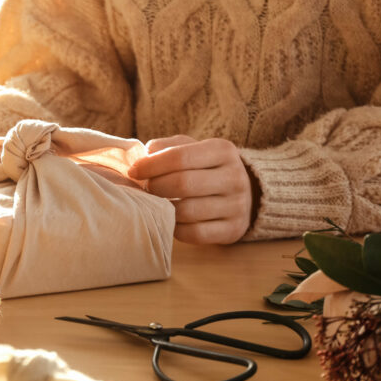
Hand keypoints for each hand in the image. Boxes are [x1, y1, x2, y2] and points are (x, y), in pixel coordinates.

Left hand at [128, 135, 256, 243]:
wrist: (245, 193)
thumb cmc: (206, 168)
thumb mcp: (192, 148)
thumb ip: (167, 147)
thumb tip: (143, 157)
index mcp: (223, 150)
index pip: (180, 157)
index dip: (151, 165)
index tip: (134, 171)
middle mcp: (234, 177)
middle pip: (183, 184)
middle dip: (156, 187)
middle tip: (145, 189)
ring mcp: (237, 206)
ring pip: (187, 211)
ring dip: (164, 209)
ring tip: (156, 203)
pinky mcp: (233, 229)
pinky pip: (195, 233)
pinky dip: (176, 228)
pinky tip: (170, 219)